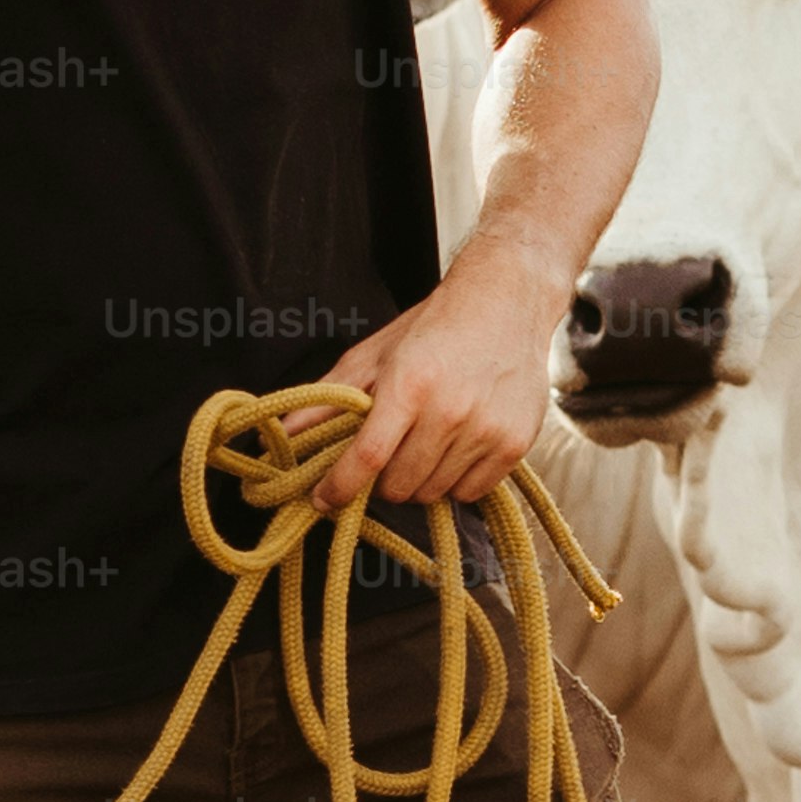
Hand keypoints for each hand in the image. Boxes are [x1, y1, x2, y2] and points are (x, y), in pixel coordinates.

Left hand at [317, 250, 565, 510]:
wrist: (506, 301)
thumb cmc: (433, 327)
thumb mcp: (375, 355)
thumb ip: (329, 398)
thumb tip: (284, 433)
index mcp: (409, 385)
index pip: (367, 456)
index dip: (339, 486)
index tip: (322, 500)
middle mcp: (450, 411)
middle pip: (399, 485)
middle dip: (381, 480)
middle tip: (385, 456)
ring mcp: (486, 430)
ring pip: (434, 493)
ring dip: (419, 480)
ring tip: (423, 444)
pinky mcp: (515, 443)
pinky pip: (472, 492)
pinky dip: (456, 482)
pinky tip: (454, 449)